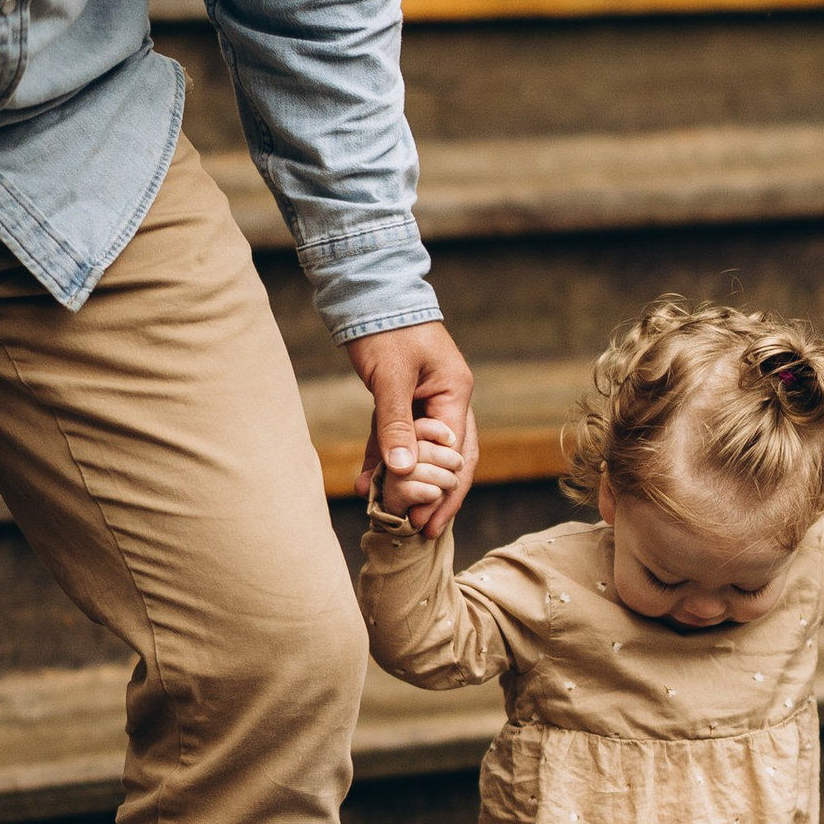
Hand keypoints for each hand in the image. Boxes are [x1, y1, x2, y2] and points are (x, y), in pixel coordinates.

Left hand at [347, 320, 477, 534]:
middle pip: (449, 459)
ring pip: (421, 452)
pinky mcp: (399, 400)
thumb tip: (404, 471)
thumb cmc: (388, 329)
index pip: (457, 452)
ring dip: (408, 482)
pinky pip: (395, 437)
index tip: (426, 518)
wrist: (368, 295)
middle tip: (422, 529)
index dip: (444, 488)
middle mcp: (446, 400)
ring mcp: (424, 401)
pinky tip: (365, 482)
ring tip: (395, 516)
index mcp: (456, 393)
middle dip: (437, 494)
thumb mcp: (392, 378)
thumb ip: (396, 425)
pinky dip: (382, 459)